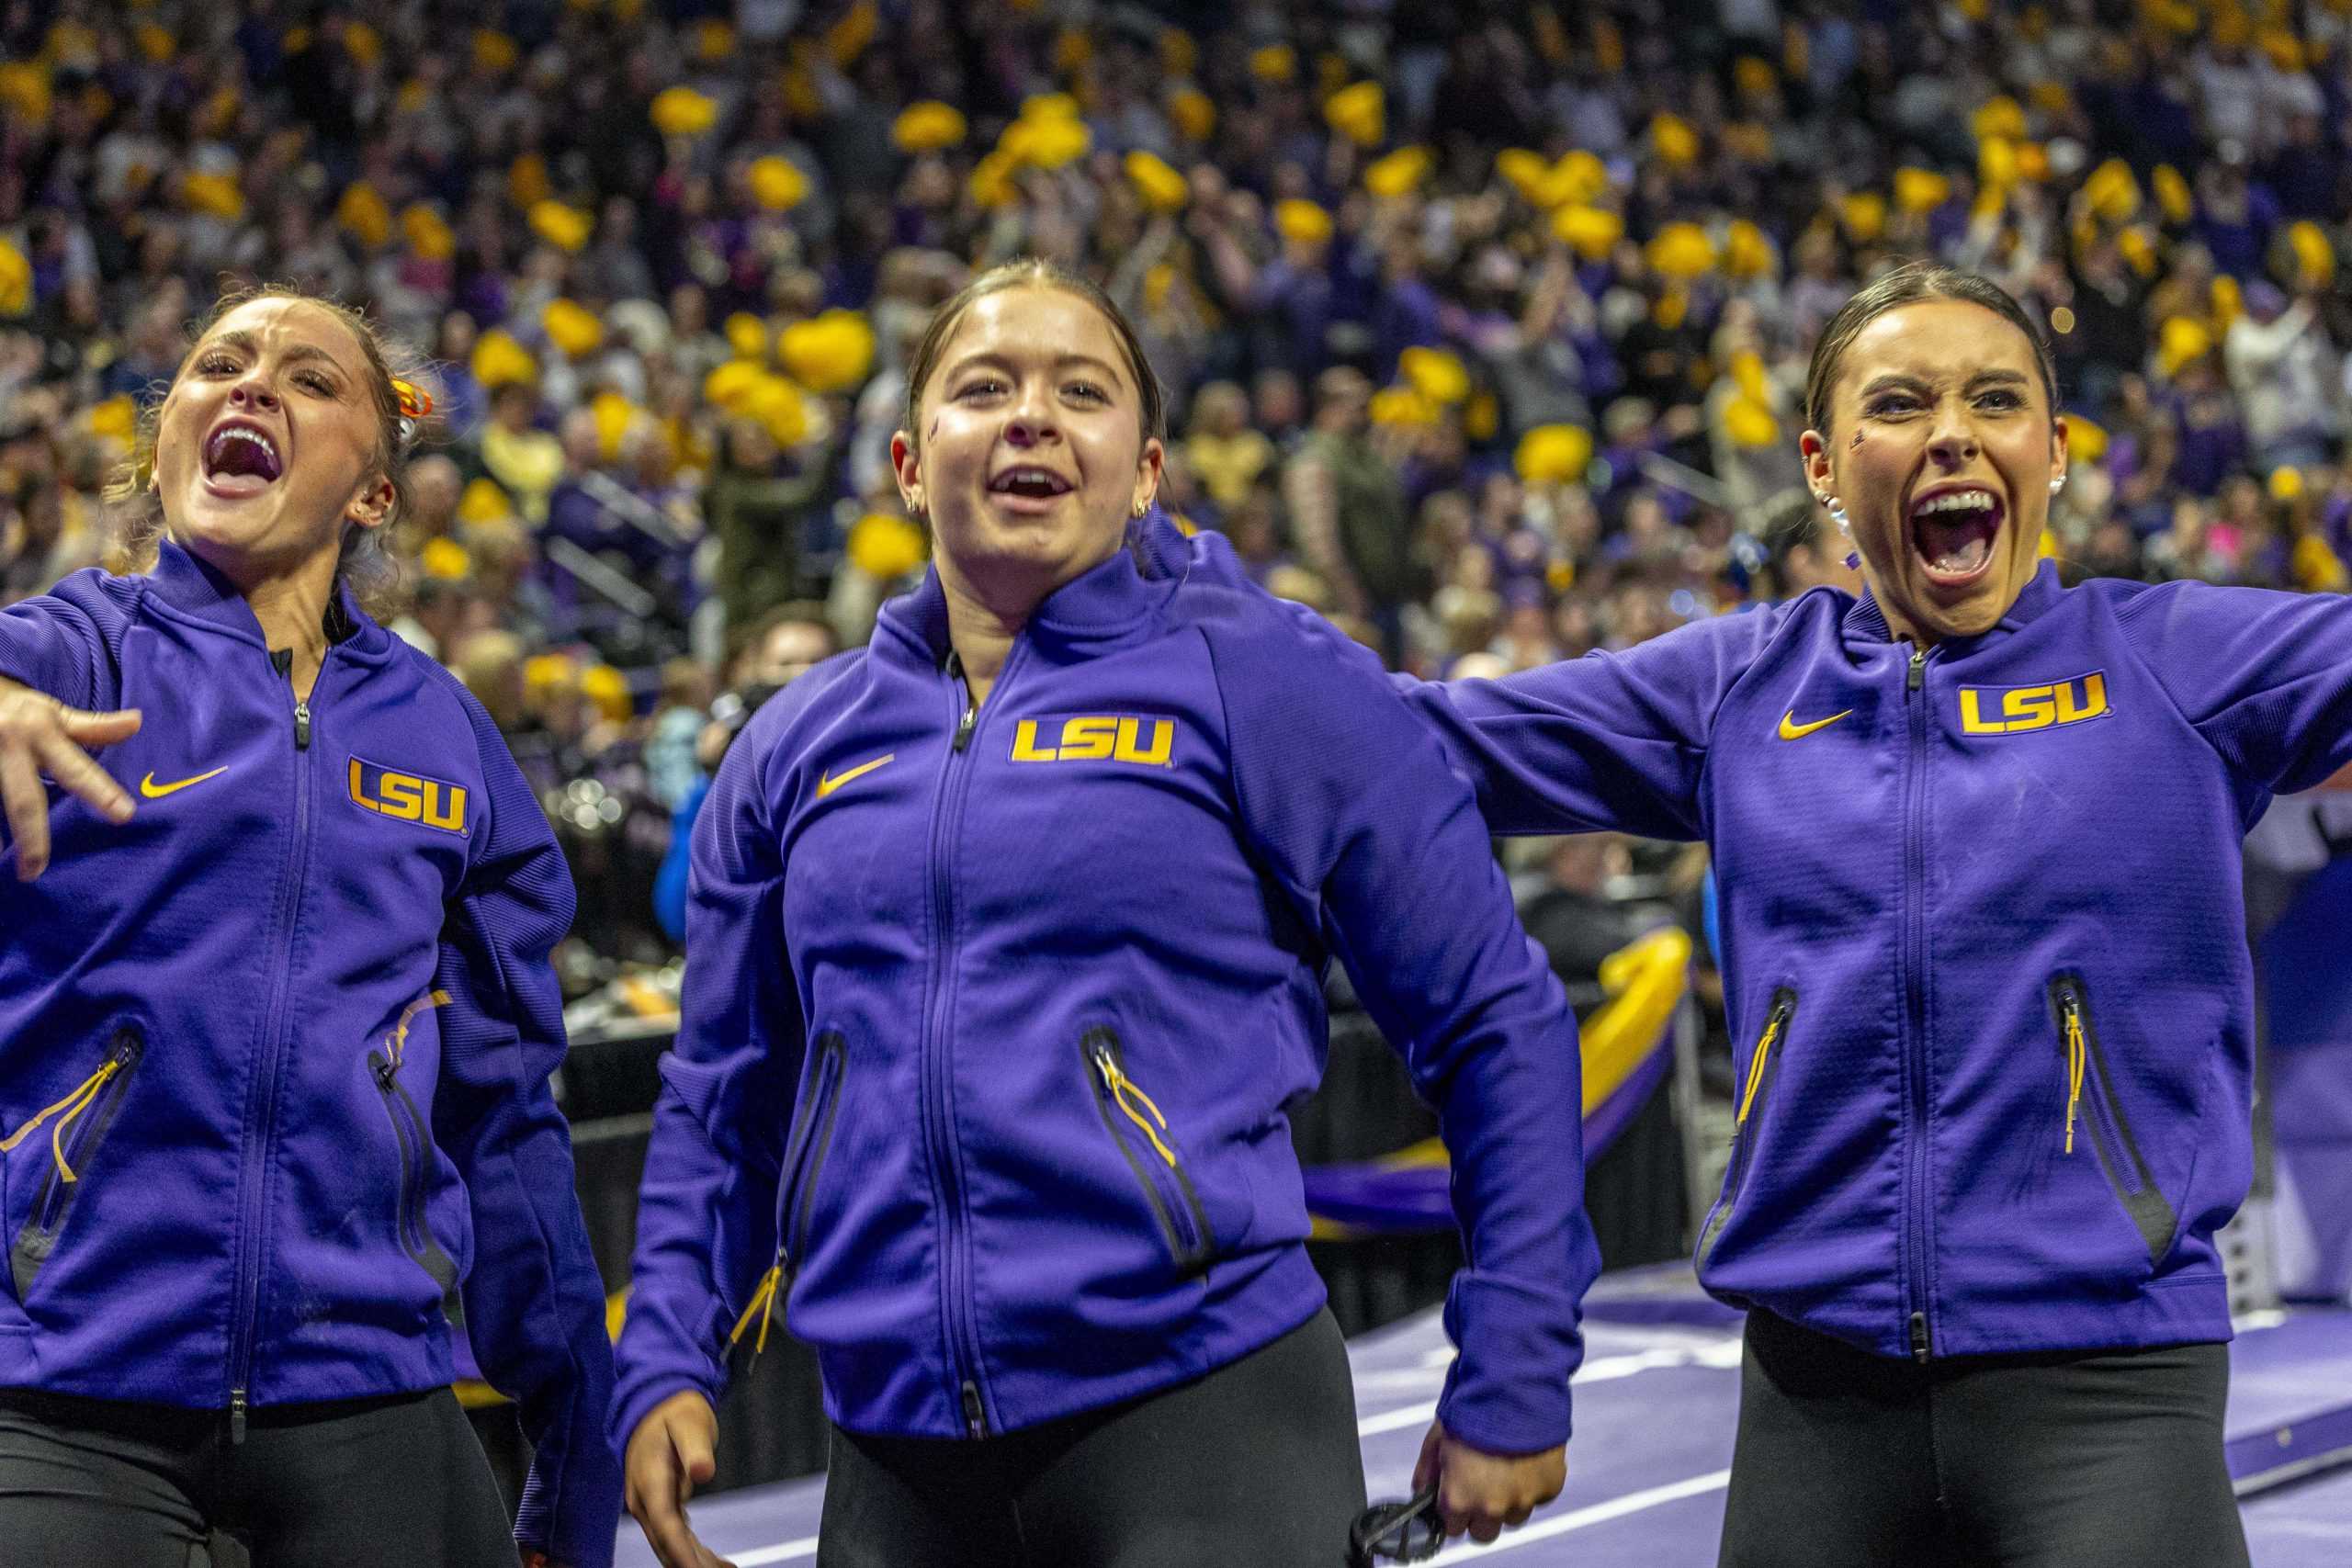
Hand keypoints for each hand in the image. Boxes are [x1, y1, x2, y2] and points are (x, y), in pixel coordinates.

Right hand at [0, 678, 139, 879]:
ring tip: (7, 869)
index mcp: (40, 732)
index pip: (76, 770)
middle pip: (23, 801)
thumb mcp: (53, 713)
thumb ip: (93, 727)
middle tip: (35, 871)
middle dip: (31, 838)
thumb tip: (138, 721)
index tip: (125, 816)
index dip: (101, 792)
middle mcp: (9, 746)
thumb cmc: (17, 711)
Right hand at [624, 1391, 735, 1567]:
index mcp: (650, 1480)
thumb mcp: (689, 1423)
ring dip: (695, 1562)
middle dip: (690, 1564)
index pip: (666, 1524)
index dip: (681, 1552)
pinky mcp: (659, 1506)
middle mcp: (644, 1499)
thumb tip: (704, 1472)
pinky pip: (675, 1536)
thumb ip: (696, 1448)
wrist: (654, 1407)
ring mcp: (649, 1505)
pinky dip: (694, 1552)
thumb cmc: (675, 1413)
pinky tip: (716, 1563)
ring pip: (670, 1544)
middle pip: (667, 1543)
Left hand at [1412, 1421, 1565, 1544]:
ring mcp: (1523, 1500)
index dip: (1453, 1511)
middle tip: (1480, 1487)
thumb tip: (1422, 1490)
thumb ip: (1427, 1472)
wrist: (1514, 1388)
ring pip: (1513, 1517)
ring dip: (1508, 1501)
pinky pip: (1538, 1497)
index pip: (1453, 1528)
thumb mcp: (1437, 1439)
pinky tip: (1525, 1459)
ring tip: (1505, 1467)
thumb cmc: (1473, 1409)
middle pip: (1484, 1532)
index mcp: (1460, 1499)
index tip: (1456, 1498)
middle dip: (1480, 1514)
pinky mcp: (1549, 1488)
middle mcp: (1491, 1507)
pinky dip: (1532, 1484)